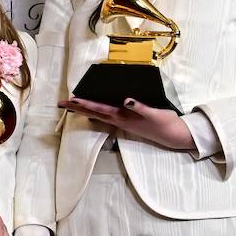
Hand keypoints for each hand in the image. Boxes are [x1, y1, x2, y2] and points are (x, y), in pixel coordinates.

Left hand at [59, 96, 195, 150]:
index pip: (100, 109)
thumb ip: (140, 107)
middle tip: (61, 103)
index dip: (86, 104)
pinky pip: (106, 117)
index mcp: (124, 117)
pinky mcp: (127, 122)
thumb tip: (126, 101)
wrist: (173, 136)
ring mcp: (122, 122)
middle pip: (94, 113)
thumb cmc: (165, 123)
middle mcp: (120, 120)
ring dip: (84, 110)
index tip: (72, 99)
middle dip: (78, 108)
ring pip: (98, 115)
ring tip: (72, 106)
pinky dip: (96, 113)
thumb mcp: (155, 113)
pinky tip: (92, 113)